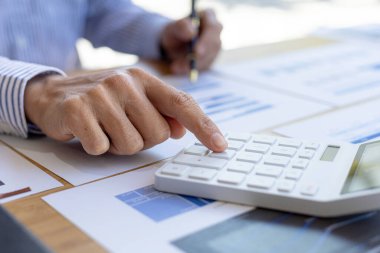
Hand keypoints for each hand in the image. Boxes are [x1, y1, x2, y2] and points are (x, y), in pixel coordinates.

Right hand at [25, 69, 226, 154]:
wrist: (54, 94)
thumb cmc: (102, 100)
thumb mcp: (134, 99)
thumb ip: (161, 112)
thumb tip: (181, 129)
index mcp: (144, 79)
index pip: (182, 103)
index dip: (204, 126)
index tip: (220, 146)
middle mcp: (125, 82)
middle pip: (158, 134)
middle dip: (142, 139)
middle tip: (122, 127)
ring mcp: (100, 94)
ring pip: (131, 144)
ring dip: (118, 145)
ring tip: (104, 128)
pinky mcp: (77, 109)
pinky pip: (102, 147)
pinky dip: (97, 146)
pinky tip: (88, 131)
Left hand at [160, 9, 222, 73]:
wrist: (173, 46)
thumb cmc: (174, 33)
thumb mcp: (173, 29)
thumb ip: (181, 27)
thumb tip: (192, 31)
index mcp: (209, 16)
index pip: (213, 26)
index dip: (206, 40)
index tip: (196, 51)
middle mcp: (216, 31)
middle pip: (215, 44)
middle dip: (202, 56)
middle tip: (188, 64)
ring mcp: (216, 45)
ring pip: (210, 57)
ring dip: (193, 64)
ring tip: (175, 67)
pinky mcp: (212, 58)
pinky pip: (204, 66)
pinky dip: (191, 69)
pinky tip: (178, 69)